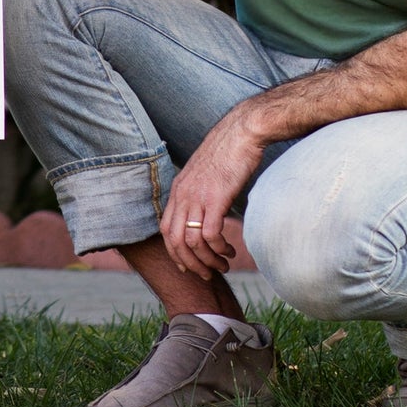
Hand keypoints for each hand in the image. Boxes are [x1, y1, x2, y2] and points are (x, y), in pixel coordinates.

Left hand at [160, 110, 264, 279]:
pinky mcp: (216, 199)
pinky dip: (218, 248)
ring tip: (222, 265)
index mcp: (178, 190)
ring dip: (207, 260)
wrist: (241, 132)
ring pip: (192, 242)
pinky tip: (229, 250)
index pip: (165, 229)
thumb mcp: (205, 175)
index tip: (187, 265)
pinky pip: (211, 234)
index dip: (174, 252)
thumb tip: (206, 211)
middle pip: (174, 241)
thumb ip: (200, 193)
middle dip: (189, 263)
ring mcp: (197, 197)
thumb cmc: (228, 153)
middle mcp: (183, 196)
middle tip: (206, 274)